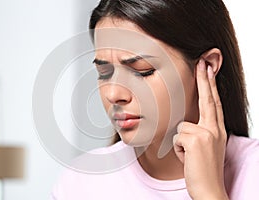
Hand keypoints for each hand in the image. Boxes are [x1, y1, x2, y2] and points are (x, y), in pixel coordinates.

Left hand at [173, 59, 228, 199]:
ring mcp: (207, 134)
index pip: (213, 103)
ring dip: (180, 142)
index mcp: (217, 131)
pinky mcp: (196, 140)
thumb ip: (198, 132)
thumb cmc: (202, 169)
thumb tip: (185, 124)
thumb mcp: (204, 148)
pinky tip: (186, 158)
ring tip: (189, 156)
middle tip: (203, 61)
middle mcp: (215, 130)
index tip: (207, 70)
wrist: (209, 190)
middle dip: (204, 79)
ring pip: (181, 126)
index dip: (210, 86)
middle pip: (208, 100)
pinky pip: (177, 137)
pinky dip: (177, 149)